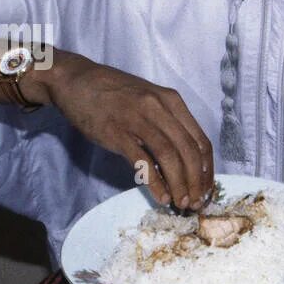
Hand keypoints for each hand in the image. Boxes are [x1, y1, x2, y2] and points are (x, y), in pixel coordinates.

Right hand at [34, 52, 213, 208]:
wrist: (76, 80)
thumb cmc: (115, 93)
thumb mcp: (150, 100)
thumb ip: (168, 124)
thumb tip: (185, 161)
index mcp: (172, 101)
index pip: (201, 140)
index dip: (207, 170)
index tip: (207, 190)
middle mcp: (159, 108)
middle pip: (189, 151)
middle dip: (197, 182)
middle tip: (196, 204)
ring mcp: (138, 119)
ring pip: (170, 157)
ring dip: (179, 184)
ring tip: (181, 202)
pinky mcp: (116, 132)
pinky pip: (143, 161)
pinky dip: (155, 182)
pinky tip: (161, 196)